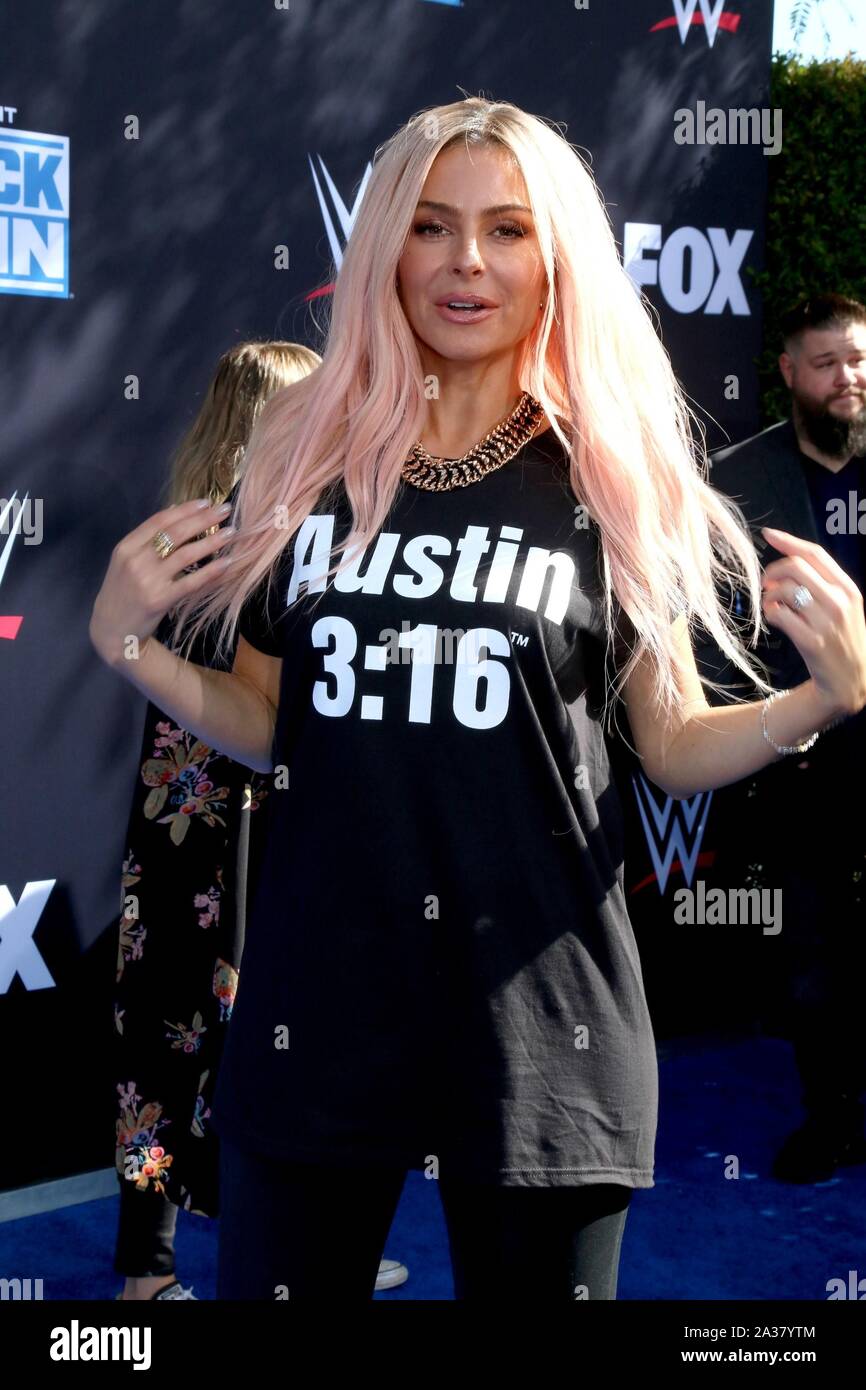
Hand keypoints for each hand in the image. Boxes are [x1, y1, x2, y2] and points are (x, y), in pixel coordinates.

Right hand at [89, 498, 234, 668]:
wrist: (111, 629)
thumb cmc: (123, 592)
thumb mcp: (126, 562)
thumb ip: (146, 538)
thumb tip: (176, 509)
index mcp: (126, 547)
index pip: (159, 521)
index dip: (185, 509)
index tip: (206, 502)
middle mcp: (135, 561)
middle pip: (175, 533)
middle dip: (203, 519)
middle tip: (225, 510)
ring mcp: (147, 581)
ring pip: (185, 555)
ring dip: (211, 541)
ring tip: (231, 533)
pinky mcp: (159, 600)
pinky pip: (190, 582)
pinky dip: (210, 571)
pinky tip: (226, 563)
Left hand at [760, 525, 865, 717]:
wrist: (850, 680)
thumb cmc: (840, 639)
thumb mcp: (843, 607)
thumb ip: (822, 584)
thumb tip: (788, 561)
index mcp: (848, 588)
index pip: (816, 553)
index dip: (789, 541)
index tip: (768, 535)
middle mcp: (840, 601)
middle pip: (796, 566)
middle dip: (773, 571)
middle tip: (766, 584)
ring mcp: (826, 622)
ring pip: (785, 590)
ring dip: (770, 595)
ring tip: (772, 605)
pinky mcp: (811, 641)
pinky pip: (779, 615)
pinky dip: (770, 613)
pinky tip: (774, 618)